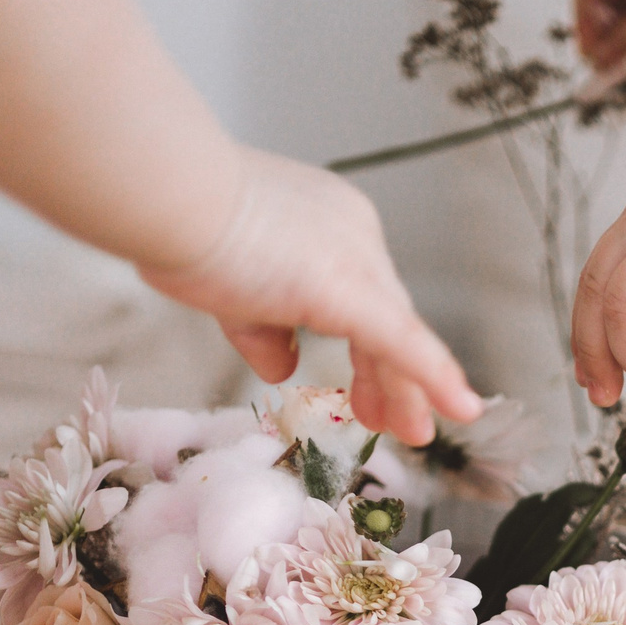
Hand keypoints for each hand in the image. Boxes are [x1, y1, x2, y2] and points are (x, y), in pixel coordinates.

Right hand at [137, 147, 480, 444]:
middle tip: (401, 421)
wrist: (165, 193)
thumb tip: (281, 365)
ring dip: (407, 390)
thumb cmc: (179, 224)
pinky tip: (460, 409)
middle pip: (388, 317)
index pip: (362, 296)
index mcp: (327, 222)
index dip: (369, 348)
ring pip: (396, 335)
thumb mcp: (228, 288)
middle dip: (393, 377)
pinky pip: (403, 342)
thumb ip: (263, 329)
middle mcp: (353, 232)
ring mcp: (355, 256)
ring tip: (412, 431)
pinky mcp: (349, 287)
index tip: (367, 387)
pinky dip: (432, 378)